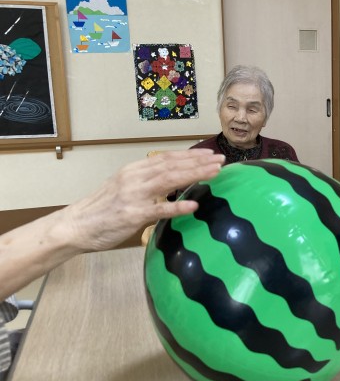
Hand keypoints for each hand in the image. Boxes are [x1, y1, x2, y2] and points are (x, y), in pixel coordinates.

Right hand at [60, 149, 224, 251]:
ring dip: (194, 175)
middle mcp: (135, 178)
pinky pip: (159, 209)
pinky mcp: (132, 215)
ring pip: (169, 180)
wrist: (76, 226)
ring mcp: (134, 195)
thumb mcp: (125, 188)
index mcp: (134, 170)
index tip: (210, 155)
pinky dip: (177, 206)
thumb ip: (147, 183)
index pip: (167, 158)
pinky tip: (194, 205)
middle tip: (221, 160)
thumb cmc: (103, 209)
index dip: (191, 155)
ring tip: (215, 173)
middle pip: (172, 165)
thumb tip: (174, 181)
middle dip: (199, 162)